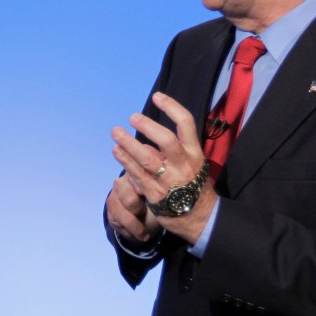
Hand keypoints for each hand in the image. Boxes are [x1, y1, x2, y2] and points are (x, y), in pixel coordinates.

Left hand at [110, 92, 215, 244]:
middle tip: (132, 117)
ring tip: (115, 132)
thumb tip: (147, 142)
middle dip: (148, 126)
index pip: (186, 124)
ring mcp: (169, 181)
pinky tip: (116, 151)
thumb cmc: (192, 185)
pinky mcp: (155, 195)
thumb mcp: (191, 165)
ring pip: (147, 159)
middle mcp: (183, 165)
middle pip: (166, 140)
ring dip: (129, 144)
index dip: (171, 107)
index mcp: (194, 154)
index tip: (157, 97)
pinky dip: (125, 162)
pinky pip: (138, 176)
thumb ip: (171, 152)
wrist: (200, 218)